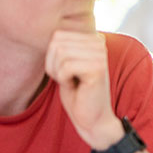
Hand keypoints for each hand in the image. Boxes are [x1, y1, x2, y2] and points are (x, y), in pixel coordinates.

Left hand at [45, 30, 120, 149]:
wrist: (92, 118)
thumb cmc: (77, 93)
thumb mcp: (64, 64)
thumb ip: (61, 46)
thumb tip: (53, 34)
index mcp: (93, 38)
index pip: (57, 36)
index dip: (52, 57)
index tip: (66, 71)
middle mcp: (99, 42)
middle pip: (57, 43)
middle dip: (54, 65)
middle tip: (68, 79)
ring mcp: (100, 54)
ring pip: (60, 53)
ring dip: (59, 73)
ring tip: (72, 82)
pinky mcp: (98, 68)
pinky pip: (65, 67)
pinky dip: (64, 80)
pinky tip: (76, 87)